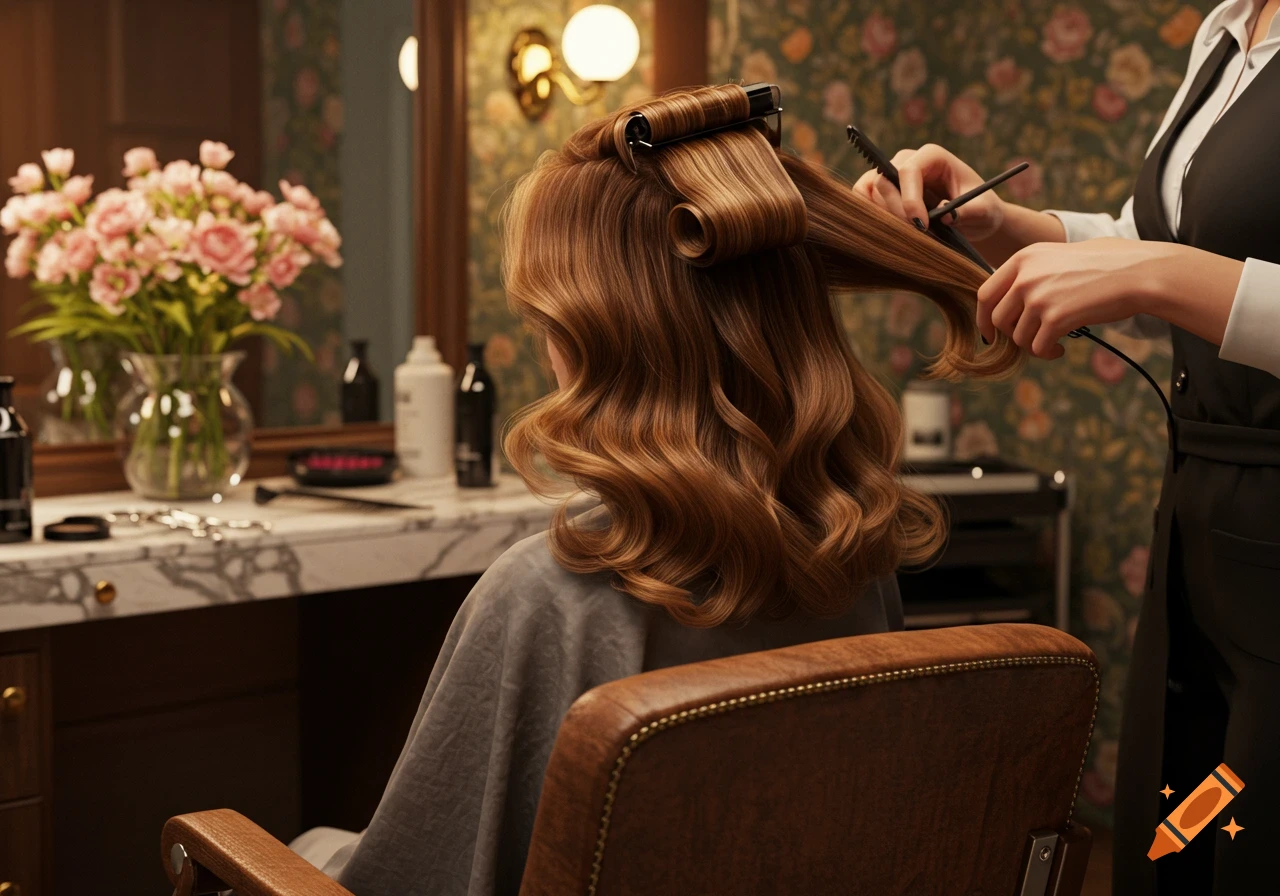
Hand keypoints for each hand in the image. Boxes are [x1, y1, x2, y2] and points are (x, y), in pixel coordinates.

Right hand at [852, 144, 1006, 240]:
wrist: (972, 217)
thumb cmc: (980, 209)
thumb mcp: (985, 211)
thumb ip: (970, 211)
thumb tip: (946, 214)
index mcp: (932, 157)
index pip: (908, 170)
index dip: (909, 199)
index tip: (921, 226)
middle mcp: (908, 161)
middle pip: (885, 181)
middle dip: (897, 212)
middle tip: (917, 235)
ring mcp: (891, 175)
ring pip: (869, 190)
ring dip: (882, 216)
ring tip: (906, 234)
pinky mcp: (880, 192)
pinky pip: (862, 198)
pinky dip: (868, 215)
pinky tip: (888, 231)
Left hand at [977, 238, 1192, 358]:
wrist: (1138, 272)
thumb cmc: (1104, 264)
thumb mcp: (1057, 256)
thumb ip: (1030, 274)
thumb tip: (1007, 302)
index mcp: (1023, 258)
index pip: (985, 293)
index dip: (984, 318)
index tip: (990, 332)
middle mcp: (1025, 276)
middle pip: (998, 319)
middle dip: (1012, 335)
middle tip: (1031, 338)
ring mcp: (1039, 297)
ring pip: (1018, 337)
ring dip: (1033, 345)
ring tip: (1052, 343)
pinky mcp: (1056, 317)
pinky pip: (1038, 347)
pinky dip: (1047, 353)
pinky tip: (1060, 349)